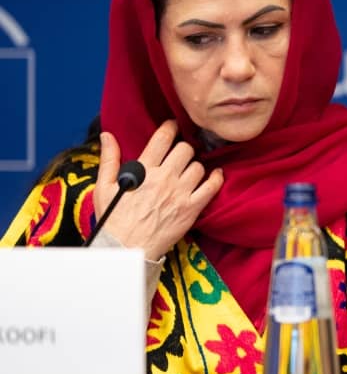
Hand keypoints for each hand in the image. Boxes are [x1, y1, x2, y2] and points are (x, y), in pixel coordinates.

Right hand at [95, 120, 224, 260]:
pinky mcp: (192, 209)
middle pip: (185, 149)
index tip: (173, 126)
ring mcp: (180, 194)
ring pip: (198, 166)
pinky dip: (216, 178)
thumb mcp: (103, 186)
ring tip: (189, 170)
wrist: (126, 247)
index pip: (162, 139)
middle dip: (184, 148)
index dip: (170, 128)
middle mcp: (164, 179)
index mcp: (143, 171)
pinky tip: (215, 175)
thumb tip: (108, 135)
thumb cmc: (114, 218)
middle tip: (181, 154)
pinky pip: (212, 187)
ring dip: (195, 166)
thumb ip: (109, 159)